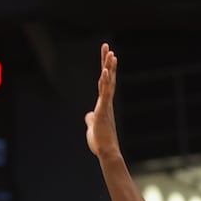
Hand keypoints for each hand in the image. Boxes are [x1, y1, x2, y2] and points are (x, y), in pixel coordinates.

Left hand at [84, 43, 120, 159]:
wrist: (107, 152)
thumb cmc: (101, 142)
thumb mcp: (92, 127)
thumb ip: (91, 119)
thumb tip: (89, 115)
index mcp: (104, 104)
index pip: (104, 82)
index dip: (105, 68)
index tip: (107, 55)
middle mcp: (106, 102)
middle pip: (107, 78)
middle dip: (107, 62)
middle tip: (107, 47)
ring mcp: (106, 106)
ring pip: (108, 83)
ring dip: (109, 68)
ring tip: (111, 54)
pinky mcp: (103, 111)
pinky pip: (105, 94)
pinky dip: (105, 82)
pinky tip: (105, 72)